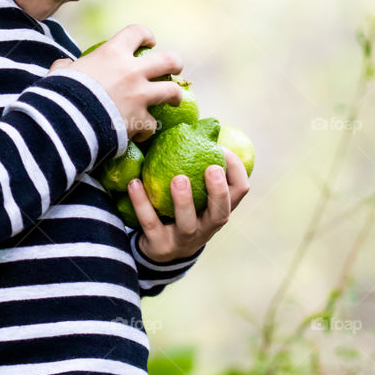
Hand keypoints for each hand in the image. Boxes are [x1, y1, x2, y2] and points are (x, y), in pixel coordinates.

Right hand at [47, 23, 183, 143]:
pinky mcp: (140, 120)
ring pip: (172, 91)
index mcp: (112, 53)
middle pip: (168, 60)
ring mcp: (140, 96)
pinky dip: (146, 129)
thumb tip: (65, 65)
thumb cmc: (60, 93)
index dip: (146, 36)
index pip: (137, 33)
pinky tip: (140, 134)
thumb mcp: (60, 73)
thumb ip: (67, 66)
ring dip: (175, 95)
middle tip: (174, 69)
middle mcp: (132, 71)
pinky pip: (152, 124)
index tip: (149, 42)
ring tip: (175, 100)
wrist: (66, 121)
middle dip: (175, 64)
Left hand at [128, 148, 249, 263]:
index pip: (240, 191)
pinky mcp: (160, 245)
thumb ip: (198, 166)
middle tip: (211, 167)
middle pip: (220, 212)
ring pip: (187, 222)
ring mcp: (184, 239)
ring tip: (177, 178)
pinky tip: (134, 183)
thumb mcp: (197, 194)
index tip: (221, 148)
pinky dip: (142, 203)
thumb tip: (199, 123)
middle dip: (218, 190)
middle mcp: (207, 227)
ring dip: (184, 200)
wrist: (163, 252)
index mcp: (219, 210)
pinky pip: (150, 223)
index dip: (235, 169)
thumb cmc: (183, 211)